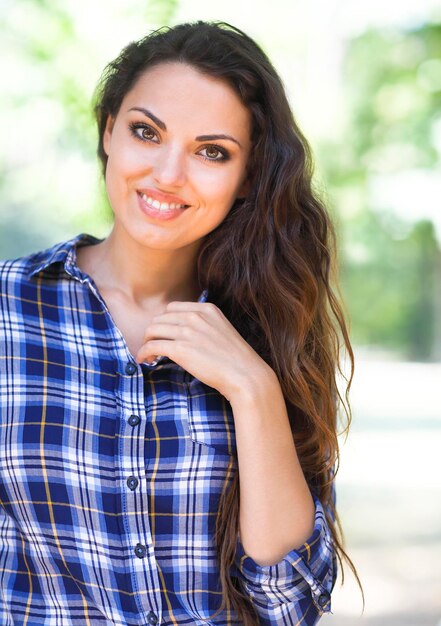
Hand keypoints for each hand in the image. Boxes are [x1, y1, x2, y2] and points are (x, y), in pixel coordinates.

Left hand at [135, 301, 270, 400]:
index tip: (164, 334)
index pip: (173, 308)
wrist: (246, 376)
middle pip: (160, 318)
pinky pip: (151, 346)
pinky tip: (145, 360)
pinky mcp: (180, 349)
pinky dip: (143, 352)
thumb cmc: (237, 360)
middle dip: (154, 332)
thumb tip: (185, 333)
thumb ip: (205, 326)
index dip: (165, 321)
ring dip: (146, 342)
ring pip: (152, 330)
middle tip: (154, 346)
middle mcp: (196, 317)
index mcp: (207, 309)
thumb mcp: (222, 331)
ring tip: (150, 354)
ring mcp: (188, 332)